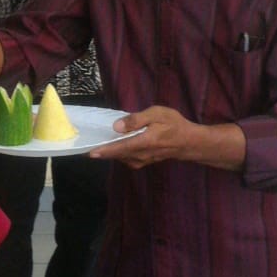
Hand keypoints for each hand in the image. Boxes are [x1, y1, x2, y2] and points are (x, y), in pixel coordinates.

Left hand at [90, 105, 245, 172]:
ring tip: (99, 142)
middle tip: (86, 145)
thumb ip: (137, 119)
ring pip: (120, 157)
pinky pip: (126, 158)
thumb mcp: (157, 114)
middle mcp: (141, 155)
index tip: (88, 152)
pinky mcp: (143, 161)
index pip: (119, 148)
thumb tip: (117, 126)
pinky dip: (118, 153)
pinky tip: (115, 144)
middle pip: (116, 154)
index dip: (103, 151)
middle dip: (102, 151)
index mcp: (143, 142)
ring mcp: (142, 160)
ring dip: (109, 152)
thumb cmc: (174, 124)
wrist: (189, 142)